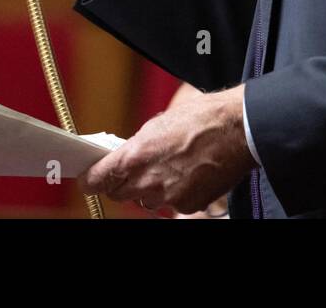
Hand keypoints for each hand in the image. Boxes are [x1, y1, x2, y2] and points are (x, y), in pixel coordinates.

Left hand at [76, 85, 253, 216]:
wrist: (237, 129)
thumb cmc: (201, 119)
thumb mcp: (157, 125)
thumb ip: (137, 146)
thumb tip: (127, 157)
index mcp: (135, 156)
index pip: (98, 179)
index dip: (91, 180)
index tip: (88, 179)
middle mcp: (148, 181)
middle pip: (120, 193)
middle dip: (123, 183)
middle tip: (134, 170)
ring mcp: (168, 197)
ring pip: (147, 200)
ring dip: (151, 188)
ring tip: (170, 167)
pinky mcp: (188, 206)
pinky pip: (172, 204)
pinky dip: (176, 193)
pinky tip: (188, 174)